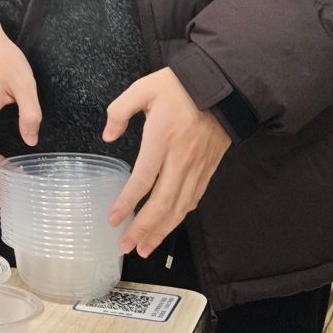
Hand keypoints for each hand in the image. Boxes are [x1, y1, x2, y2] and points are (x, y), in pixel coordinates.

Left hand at [104, 68, 231, 257]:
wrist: (225, 86)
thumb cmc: (181, 85)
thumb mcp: (143, 87)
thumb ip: (119, 110)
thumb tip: (108, 135)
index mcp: (162, 139)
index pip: (143, 180)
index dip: (127, 202)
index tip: (113, 219)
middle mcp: (181, 159)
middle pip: (162, 203)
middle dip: (143, 228)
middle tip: (126, 246)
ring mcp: (197, 166)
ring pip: (179, 207)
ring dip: (162, 230)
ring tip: (145, 247)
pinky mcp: (208, 168)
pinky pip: (193, 198)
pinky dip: (180, 216)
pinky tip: (168, 225)